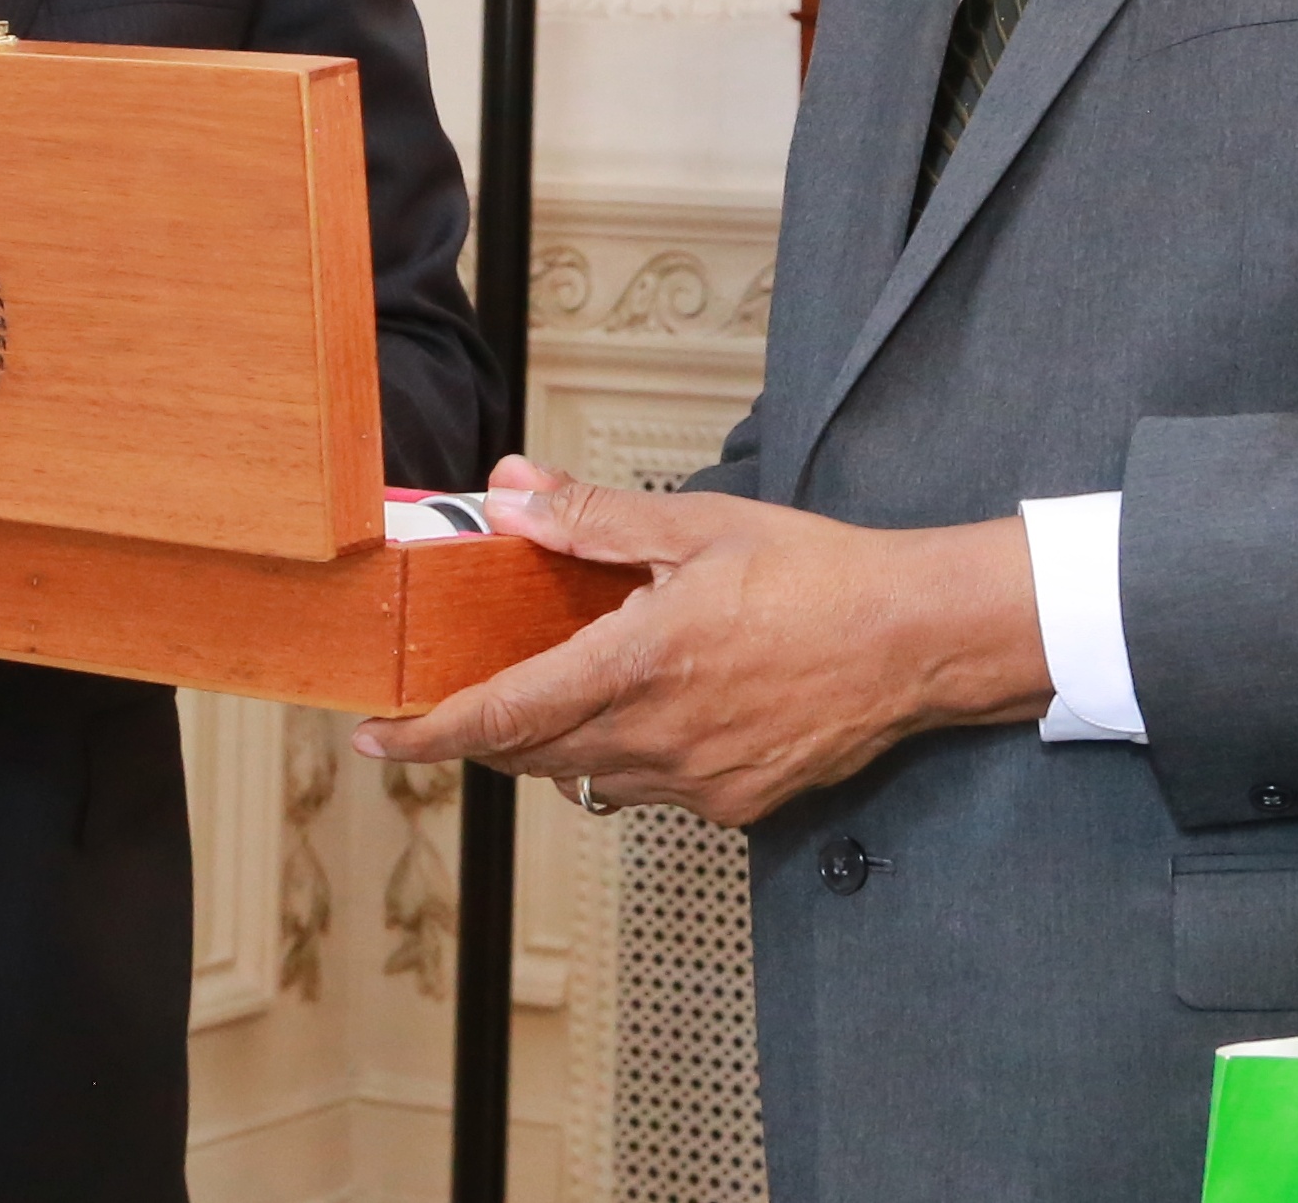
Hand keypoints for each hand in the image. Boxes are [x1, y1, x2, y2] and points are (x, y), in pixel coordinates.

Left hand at [350, 458, 1053, 827]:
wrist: (918, 641)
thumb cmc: (820, 575)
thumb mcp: (698, 526)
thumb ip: (593, 519)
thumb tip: (512, 492)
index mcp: (641, 662)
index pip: (506, 714)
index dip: (431, 733)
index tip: (378, 738)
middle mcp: (662, 736)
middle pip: (534, 754)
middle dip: (483, 735)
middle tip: (448, 704)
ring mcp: (699, 781)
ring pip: (588, 778)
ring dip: (551, 745)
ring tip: (544, 696)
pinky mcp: (735, 805)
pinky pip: (649, 790)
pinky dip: (623, 757)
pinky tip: (643, 712)